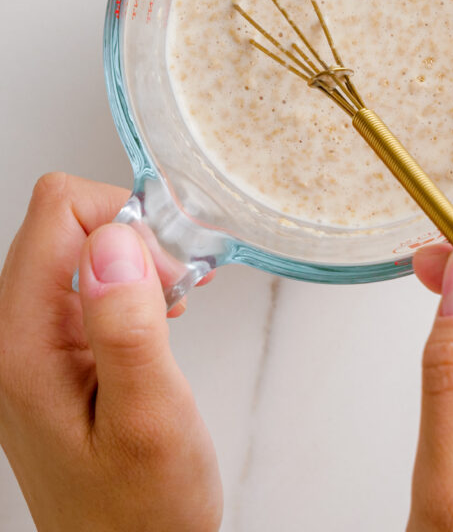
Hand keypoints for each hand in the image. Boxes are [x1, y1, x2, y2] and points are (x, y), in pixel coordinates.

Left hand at [0, 173, 221, 531]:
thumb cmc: (142, 513)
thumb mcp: (149, 419)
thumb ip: (127, 326)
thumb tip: (114, 240)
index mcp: (23, 344)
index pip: (57, 211)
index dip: (122, 219)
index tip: (167, 266)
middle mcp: (14, 335)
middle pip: (64, 222)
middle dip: (133, 236)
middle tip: (177, 288)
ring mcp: (31, 342)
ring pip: (78, 246)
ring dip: (136, 260)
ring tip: (171, 305)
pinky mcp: (54, 351)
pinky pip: (86, 281)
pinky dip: (131, 282)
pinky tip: (158, 316)